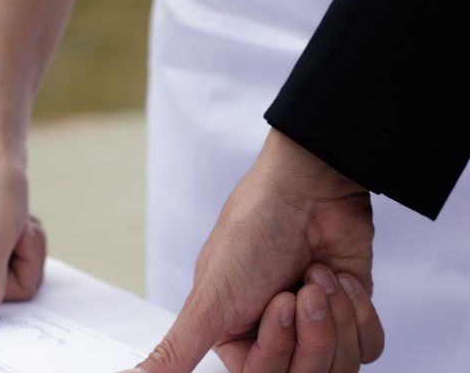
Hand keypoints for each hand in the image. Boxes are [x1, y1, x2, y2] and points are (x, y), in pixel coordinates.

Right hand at [0, 156, 45, 315]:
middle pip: (20, 283)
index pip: (10, 296)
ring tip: (14, 218)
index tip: (9, 237)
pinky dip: (27, 234)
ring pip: (26, 267)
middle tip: (14, 224)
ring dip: (29, 240)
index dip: (22, 264)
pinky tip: (15, 216)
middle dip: (28, 250)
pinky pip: (23, 253)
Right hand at [129, 128, 382, 371]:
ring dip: (334, 316)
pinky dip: (358, 311)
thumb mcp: (209, 298)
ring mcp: (315, 326)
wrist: (308, 189)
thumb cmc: (253, 231)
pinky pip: (369, 346)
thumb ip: (175, 351)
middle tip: (301, 288)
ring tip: (318, 275)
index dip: (278, 347)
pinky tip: (339, 277)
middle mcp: (275, 335)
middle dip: (310, 333)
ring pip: (341, 367)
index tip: (278, 300)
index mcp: (235, 337)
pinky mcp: (349, 314)